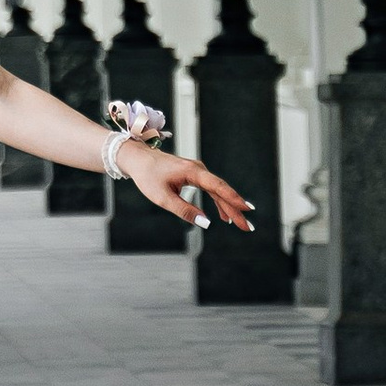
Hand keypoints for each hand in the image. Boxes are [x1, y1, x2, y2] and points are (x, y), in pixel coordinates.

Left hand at [119, 143, 251, 230]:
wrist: (138, 158)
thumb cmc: (148, 176)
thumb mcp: (163, 198)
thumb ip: (185, 211)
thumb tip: (206, 222)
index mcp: (193, 172)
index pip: (218, 187)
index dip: (234, 199)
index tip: (247, 209)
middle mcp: (198, 169)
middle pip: (221, 191)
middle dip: (235, 209)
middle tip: (247, 226)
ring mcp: (197, 171)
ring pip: (217, 191)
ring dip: (228, 207)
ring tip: (239, 223)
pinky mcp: (193, 174)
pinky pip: (211, 189)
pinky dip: (218, 201)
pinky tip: (223, 214)